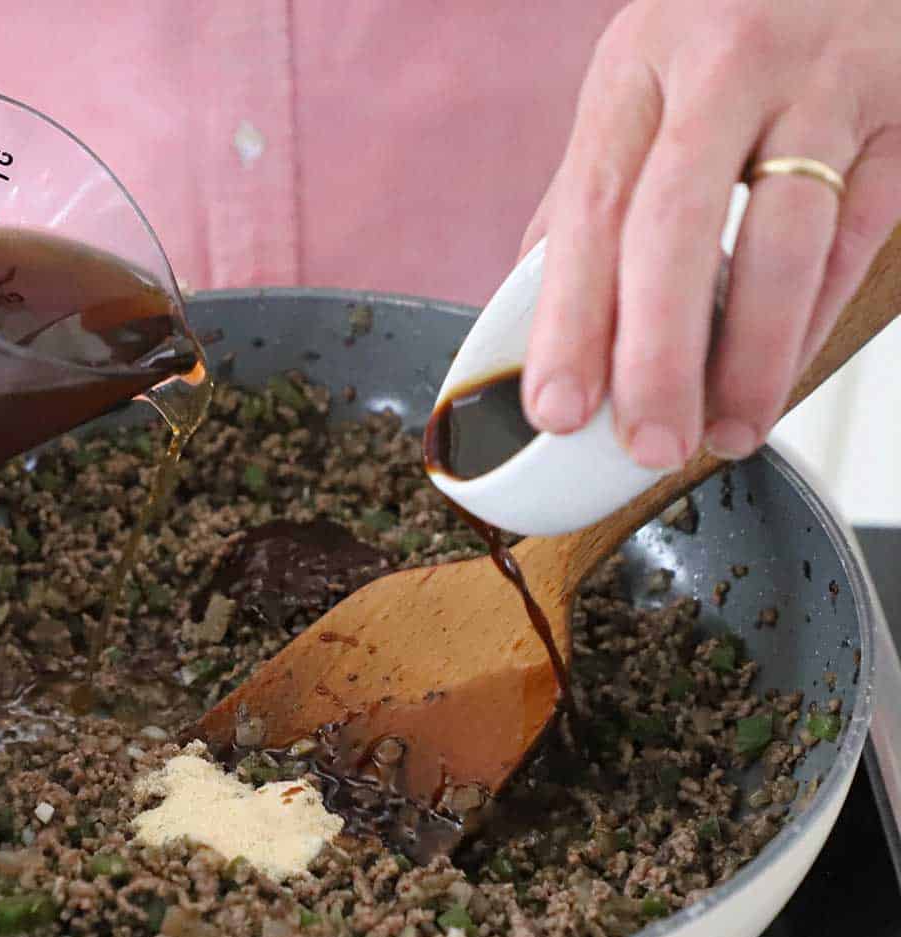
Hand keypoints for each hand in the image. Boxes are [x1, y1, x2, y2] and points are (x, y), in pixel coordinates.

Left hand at [519, 0, 900, 466]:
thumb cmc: (735, 27)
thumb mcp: (645, 81)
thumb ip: (596, 189)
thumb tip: (533, 311)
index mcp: (638, 67)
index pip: (590, 211)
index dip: (569, 322)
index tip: (559, 408)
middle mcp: (725, 66)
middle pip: (675, 230)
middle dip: (657, 357)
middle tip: (648, 443)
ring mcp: (823, 83)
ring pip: (786, 241)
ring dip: (752, 358)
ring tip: (727, 432)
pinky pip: (855, 237)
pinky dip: (814, 321)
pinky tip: (781, 375)